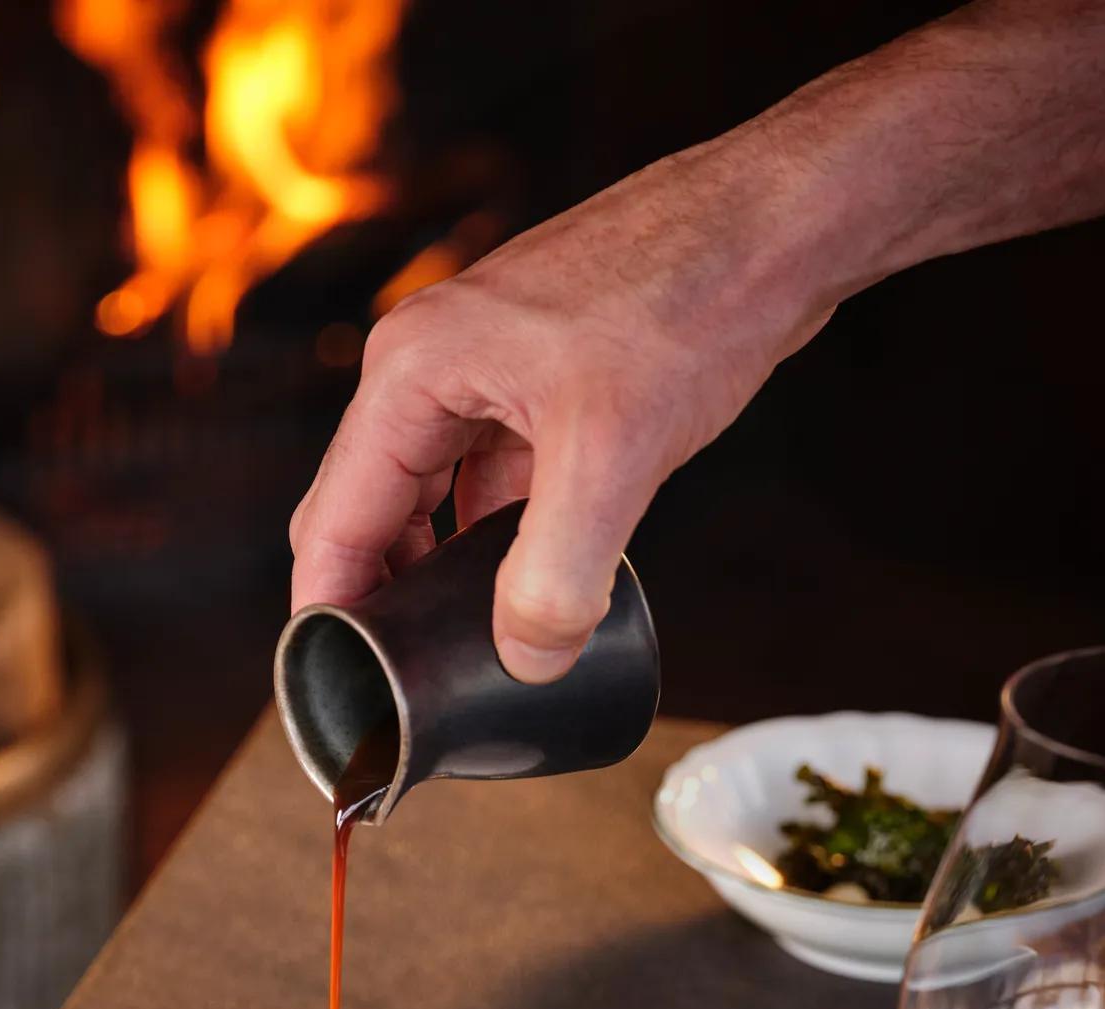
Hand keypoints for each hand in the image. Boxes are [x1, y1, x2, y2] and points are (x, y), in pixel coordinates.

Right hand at [290, 136, 834, 681]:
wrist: (776, 224)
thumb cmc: (689, 298)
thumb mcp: (614, 456)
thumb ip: (557, 576)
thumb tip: (526, 660)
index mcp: (412, 375)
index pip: (334, 521)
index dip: (329, 613)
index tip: (341, 688)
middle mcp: (430, 369)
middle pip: (368, 512)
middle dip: (379, 598)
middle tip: (406, 682)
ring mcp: (481, 372)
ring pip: (428, 499)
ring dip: (439, 571)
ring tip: (462, 646)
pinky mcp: (535, 383)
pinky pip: (485, 479)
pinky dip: (494, 536)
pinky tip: (532, 580)